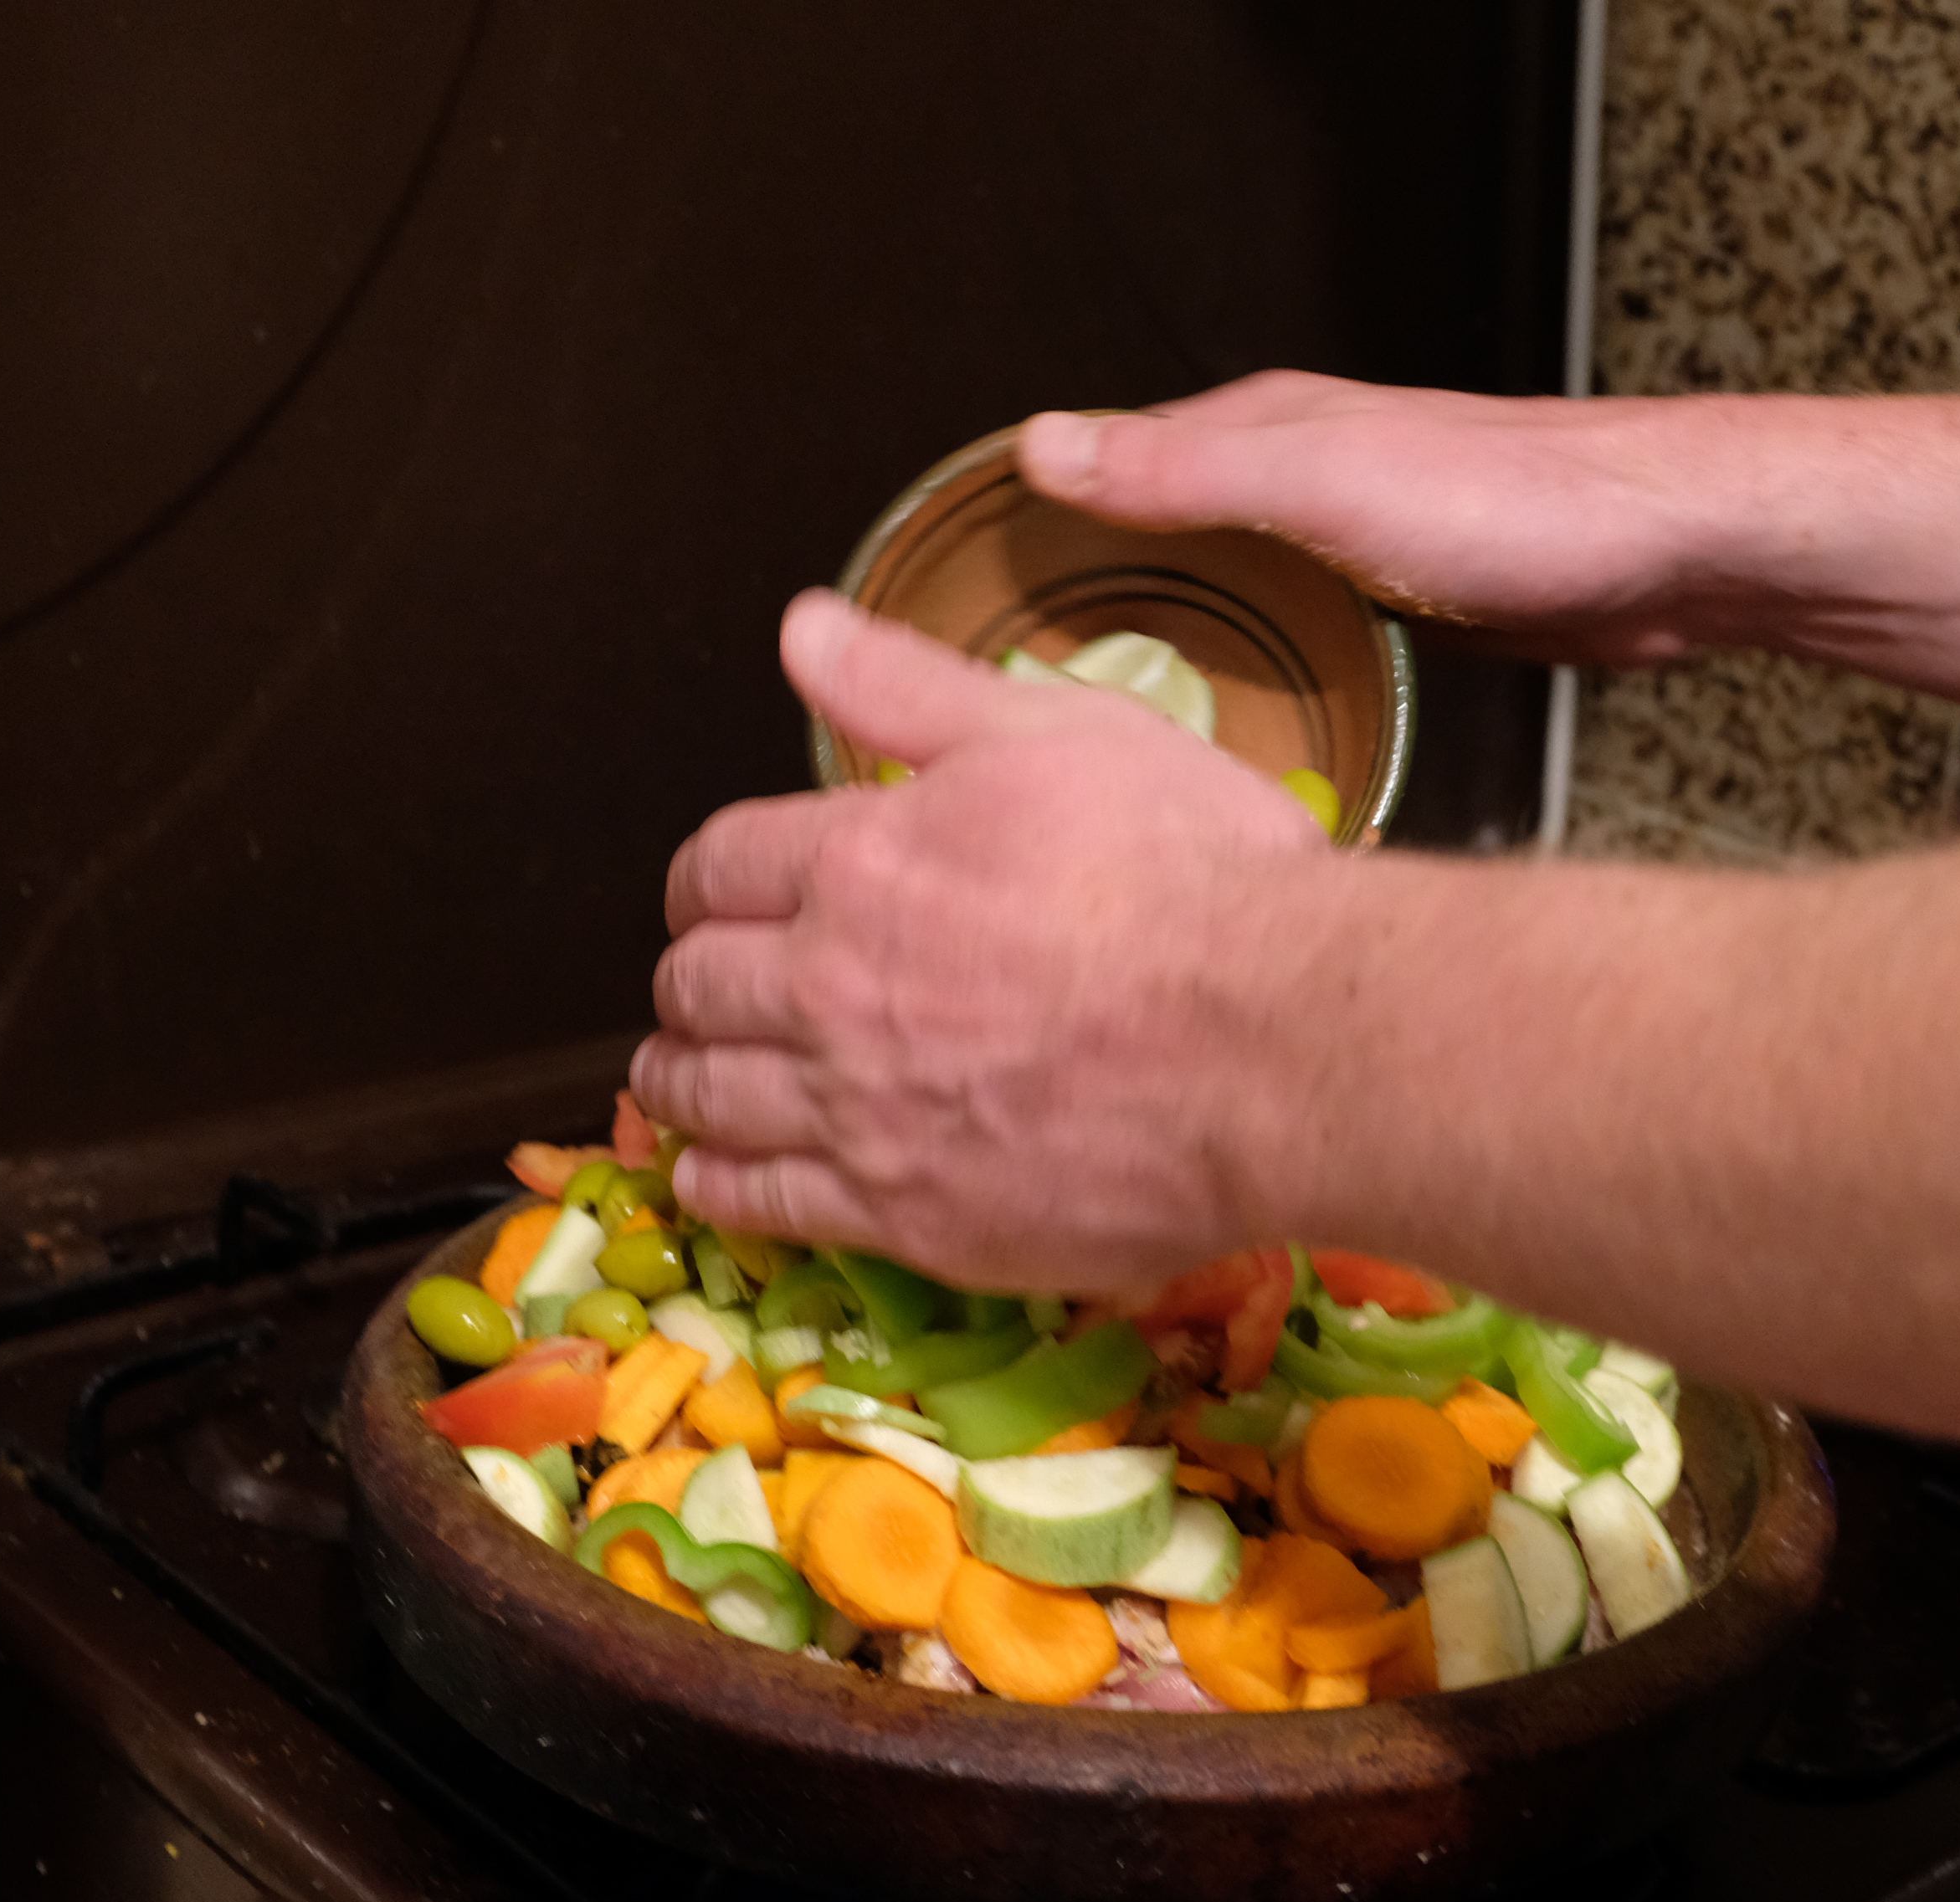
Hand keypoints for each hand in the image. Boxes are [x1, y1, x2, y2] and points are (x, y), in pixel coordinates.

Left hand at [633, 592, 1325, 1288]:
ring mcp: (861, 1109)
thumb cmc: (1199, 880)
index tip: (716, 895)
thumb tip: (804, 631)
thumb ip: (913, 689)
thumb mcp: (1063, 734)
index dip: (708, 878)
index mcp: (863, 858)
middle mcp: (834, 986)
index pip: (720, 864)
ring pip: (705, 1094)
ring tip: (685, 1076)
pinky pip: (755, 1203)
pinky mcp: (903, 1213)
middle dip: (692, 976)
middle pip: (697, 982)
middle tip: (707, 986)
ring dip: (680, 1077)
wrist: (1280, 1044)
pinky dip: (715, 1182)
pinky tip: (717, 1172)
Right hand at [1017, 372, 1746, 667]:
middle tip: (1015, 700)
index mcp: (1259, 434)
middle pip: (1151, 542)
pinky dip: (1244, 681)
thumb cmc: (1520, 504)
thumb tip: (1048, 444)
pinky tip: (1230, 737)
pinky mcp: (1395, 608)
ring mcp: (1343, 545)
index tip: (959, 600)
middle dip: (1083, 608)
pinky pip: (1287, 645)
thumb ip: (1188, 469)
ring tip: (1101, 736)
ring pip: (1217, 598)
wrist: (1666, 553)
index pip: (1101, 463)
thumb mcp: (1326, 480)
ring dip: (1163, 654)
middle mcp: (1293, 479)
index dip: (1026, 525)